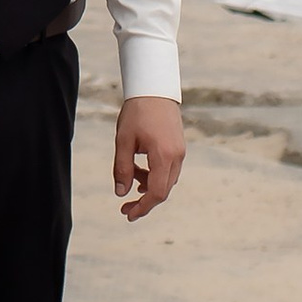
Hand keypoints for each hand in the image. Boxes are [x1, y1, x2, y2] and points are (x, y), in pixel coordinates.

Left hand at [113, 95, 184, 222]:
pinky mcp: (179, 146)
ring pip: (167, 180)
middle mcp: (176, 157)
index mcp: (163, 156)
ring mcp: (180, 151)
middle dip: (145, 202)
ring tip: (130, 180)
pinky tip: (141, 171)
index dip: (142, 208)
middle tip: (125, 207)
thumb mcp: (123, 140)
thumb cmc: (137, 111)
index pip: (156, 193)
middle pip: (163, 190)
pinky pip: (169, 169)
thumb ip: (122, 168)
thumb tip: (120, 193)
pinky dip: (155, 175)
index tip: (127, 214)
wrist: (154, 88)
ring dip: (149, 187)